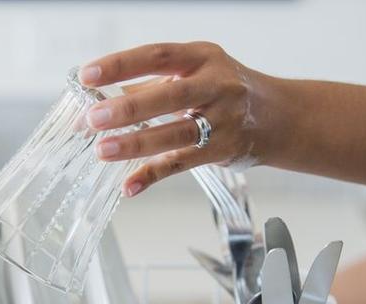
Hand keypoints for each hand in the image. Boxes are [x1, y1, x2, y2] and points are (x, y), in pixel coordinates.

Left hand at [79, 42, 272, 196]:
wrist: (277, 116)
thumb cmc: (223, 91)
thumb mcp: (191, 75)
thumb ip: (145, 88)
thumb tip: (93, 105)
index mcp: (201, 57)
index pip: (156, 55)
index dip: (121, 64)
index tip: (88, 74)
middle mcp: (215, 85)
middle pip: (169, 95)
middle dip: (128, 108)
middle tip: (94, 118)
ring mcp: (222, 120)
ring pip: (176, 133)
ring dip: (136, 144)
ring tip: (103, 151)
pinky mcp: (221, 150)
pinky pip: (181, 164)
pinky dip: (152, 176)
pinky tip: (129, 185)